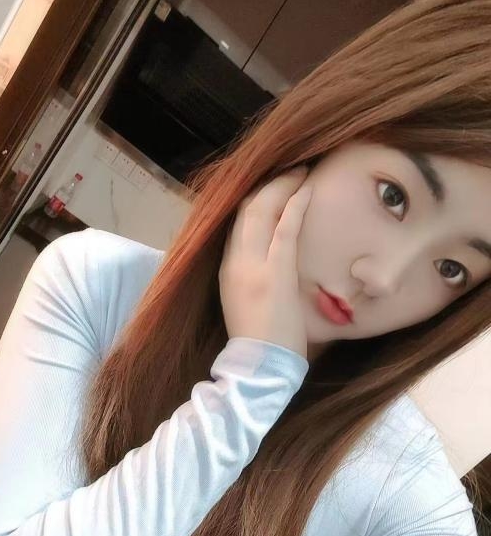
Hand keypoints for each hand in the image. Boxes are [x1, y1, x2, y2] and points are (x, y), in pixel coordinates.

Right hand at [218, 165, 312, 359]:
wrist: (259, 367)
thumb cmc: (259, 341)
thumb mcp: (243, 301)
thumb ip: (251, 276)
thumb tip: (269, 260)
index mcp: (227, 268)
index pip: (237, 221)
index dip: (255, 196)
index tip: (273, 183)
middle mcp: (234, 261)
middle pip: (247, 208)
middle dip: (270, 183)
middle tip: (292, 168)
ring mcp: (253, 265)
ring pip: (262, 209)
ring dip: (284, 185)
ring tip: (302, 170)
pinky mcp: (274, 272)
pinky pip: (285, 228)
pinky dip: (296, 204)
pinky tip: (308, 188)